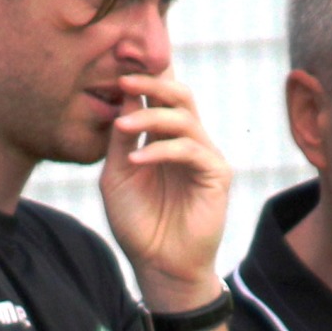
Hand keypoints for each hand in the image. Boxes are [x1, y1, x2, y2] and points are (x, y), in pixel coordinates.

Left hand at [100, 69, 231, 306]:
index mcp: (163, 138)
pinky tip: (137, 159)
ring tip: (122, 125)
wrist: (159, 265)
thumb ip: (120, 139)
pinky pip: (191, 149)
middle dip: (151, 82)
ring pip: (184, 117)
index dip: (142, 77)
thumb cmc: (137, 223)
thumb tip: (122, 97)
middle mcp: (187, 140)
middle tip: (123, 79)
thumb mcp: (117, 175)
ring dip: (151, 116)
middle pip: (178, 94)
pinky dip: (161, 150)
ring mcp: (204, 155)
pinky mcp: (216, 174)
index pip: (158, 96)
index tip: (114, 65)